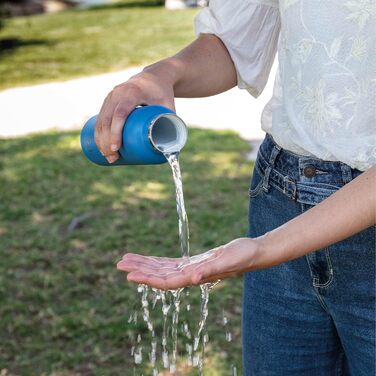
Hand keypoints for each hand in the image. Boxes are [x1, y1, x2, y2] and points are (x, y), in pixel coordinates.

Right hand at [95, 64, 175, 162]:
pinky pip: (100, 118)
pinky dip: (99, 133)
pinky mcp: (109, 101)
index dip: (116, 132)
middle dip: (106, 141)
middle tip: (113, 158)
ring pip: (101, 120)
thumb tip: (172, 151)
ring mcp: (111, 96)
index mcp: (132, 92)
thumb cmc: (163, 93)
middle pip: (107, 119)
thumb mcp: (168, 106)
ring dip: (100, 140)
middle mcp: (118, 93)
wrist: (154, 76)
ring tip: (108, 157)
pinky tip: (100, 146)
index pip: (120, 113)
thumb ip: (171, 126)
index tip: (116, 148)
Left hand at [116, 238, 260, 289]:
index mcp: (196, 276)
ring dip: (144, 264)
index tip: (129, 274)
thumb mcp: (227, 261)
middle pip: (159, 274)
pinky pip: (170, 262)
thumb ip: (210, 270)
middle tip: (118, 264)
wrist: (252, 253)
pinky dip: (157, 260)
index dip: (147, 278)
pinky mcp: (193, 262)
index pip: (166, 281)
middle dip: (139, 270)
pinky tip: (148, 258)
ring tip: (126, 259)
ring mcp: (191, 269)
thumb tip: (193, 278)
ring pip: (162, 267)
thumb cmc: (242, 256)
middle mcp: (190, 275)